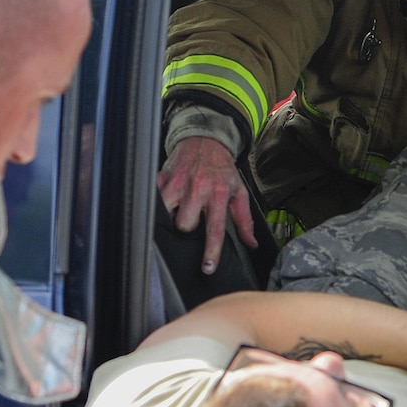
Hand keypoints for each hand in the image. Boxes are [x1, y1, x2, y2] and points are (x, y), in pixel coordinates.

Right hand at [158, 135, 257, 273]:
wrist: (205, 139)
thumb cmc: (222, 169)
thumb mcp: (239, 191)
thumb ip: (244, 220)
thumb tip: (251, 244)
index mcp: (219, 193)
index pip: (215, 228)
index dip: (211, 251)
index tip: (207, 267)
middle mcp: (197, 188)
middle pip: (185, 224)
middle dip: (188, 226)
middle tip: (192, 218)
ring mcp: (177, 182)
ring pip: (167, 214)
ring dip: (173, 217)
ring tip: (179, 210)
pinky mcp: (162, 177)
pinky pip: (155, 200)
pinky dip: (160, 204)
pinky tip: (169, 200)